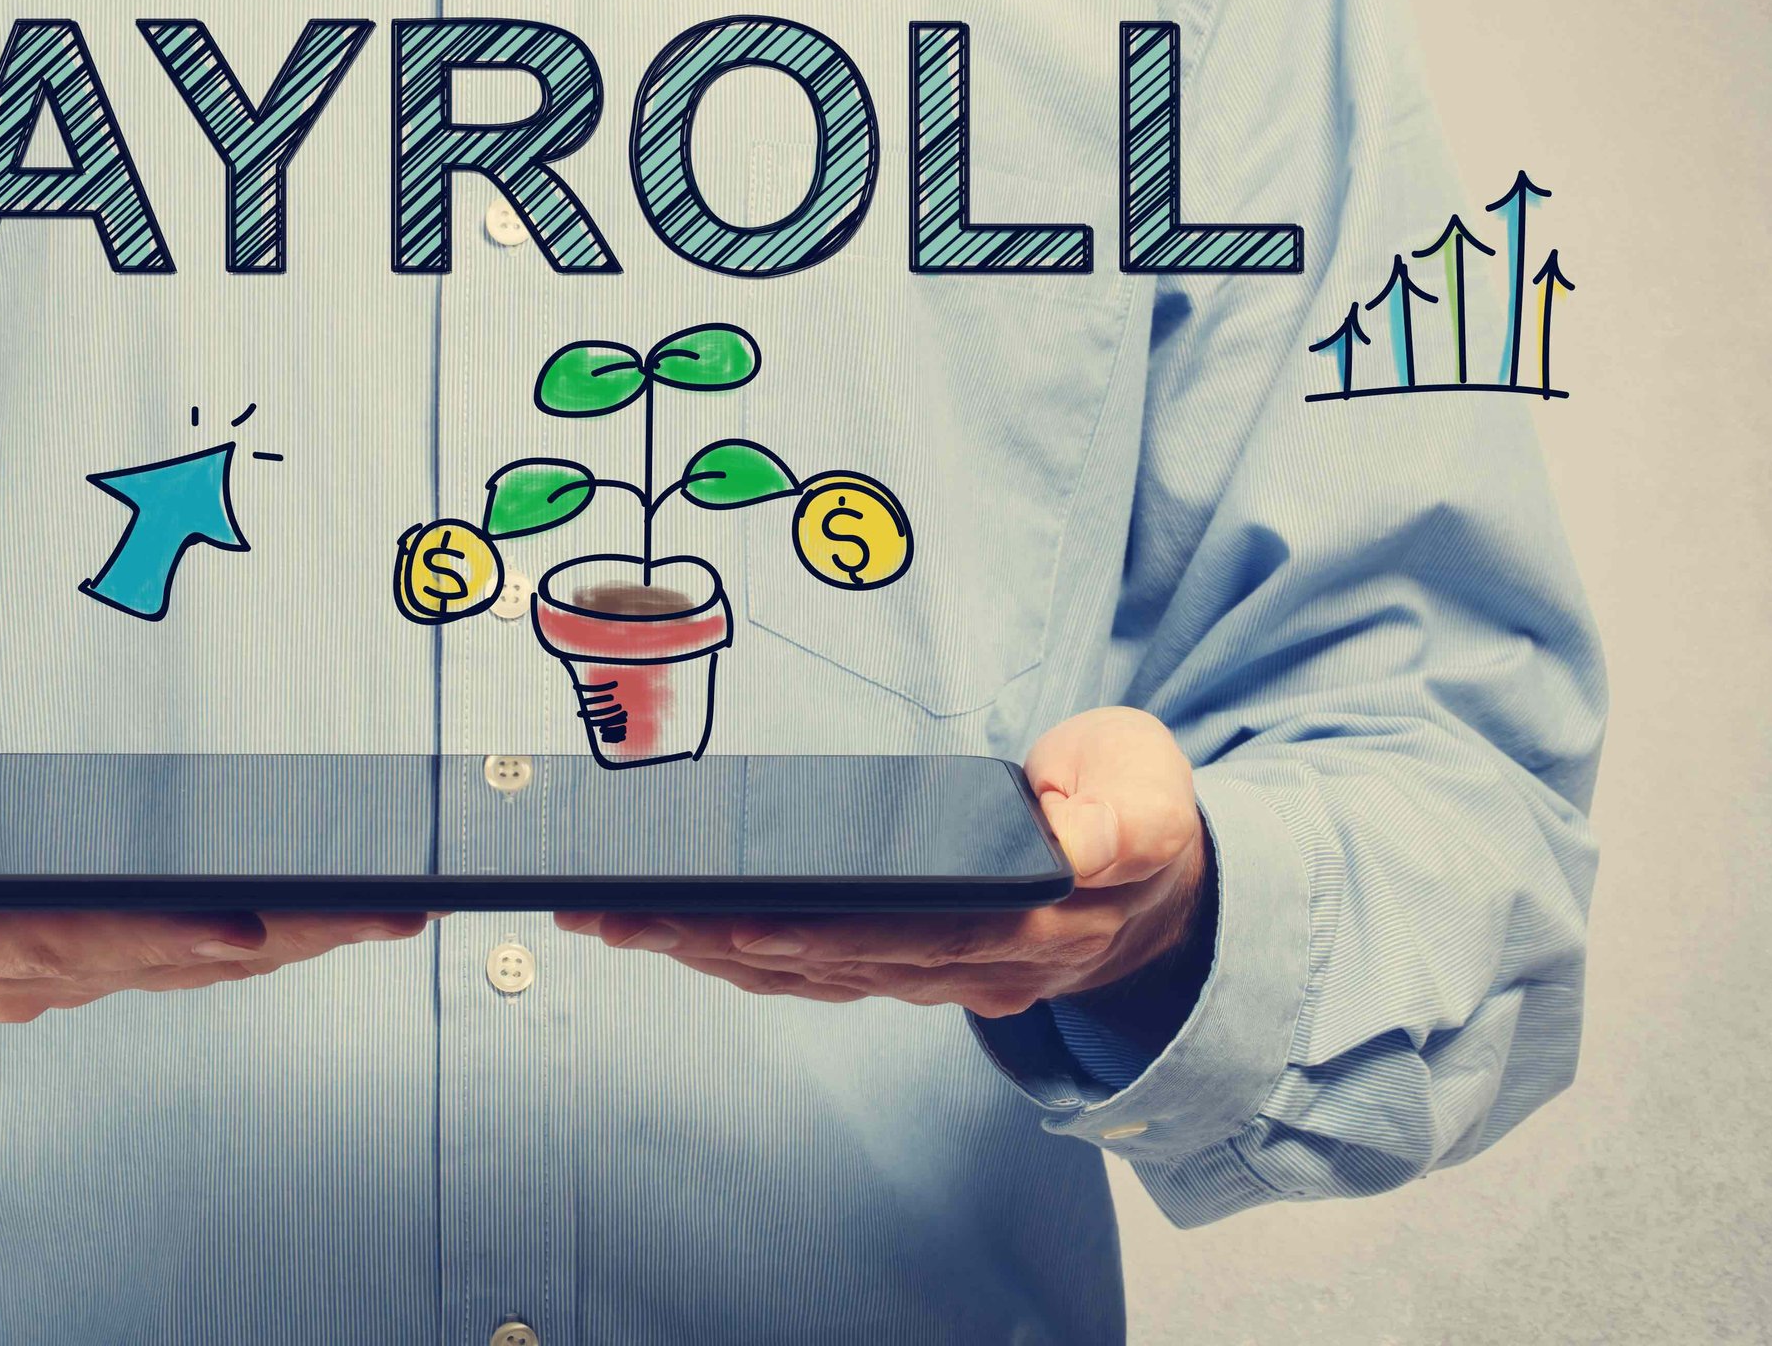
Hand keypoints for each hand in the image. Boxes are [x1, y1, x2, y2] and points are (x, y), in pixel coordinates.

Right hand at [0, 715, 425, 1024]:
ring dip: (291, 942)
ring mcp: (44, 970)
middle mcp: (10, 969)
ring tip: (390, 906)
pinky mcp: (73, 951)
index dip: (158, 934)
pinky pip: (180, 953)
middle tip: (382, 905)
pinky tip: (326, 917)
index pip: (68, 937)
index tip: (242, 919)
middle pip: (160, 958)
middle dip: (277, 934)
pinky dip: (259, 937)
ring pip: (185, 964)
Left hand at [555, 707, 1210, 1021]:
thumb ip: (1124, 820)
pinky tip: (666, 935)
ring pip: (804, 976)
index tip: (734, 918)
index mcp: (1032, 921)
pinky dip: (733, 959)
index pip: (908, 933)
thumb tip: (1076, 841)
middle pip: (828, 961)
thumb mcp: (1150, 795)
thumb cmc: (1136, 812)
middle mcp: (973, 966)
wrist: (1160, 892)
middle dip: (715, 940)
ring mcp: (936, 977)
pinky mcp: (908, 969)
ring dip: (703, 953)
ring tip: (610, 921)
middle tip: (619, 914)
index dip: (820, 933)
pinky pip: (809, 974)